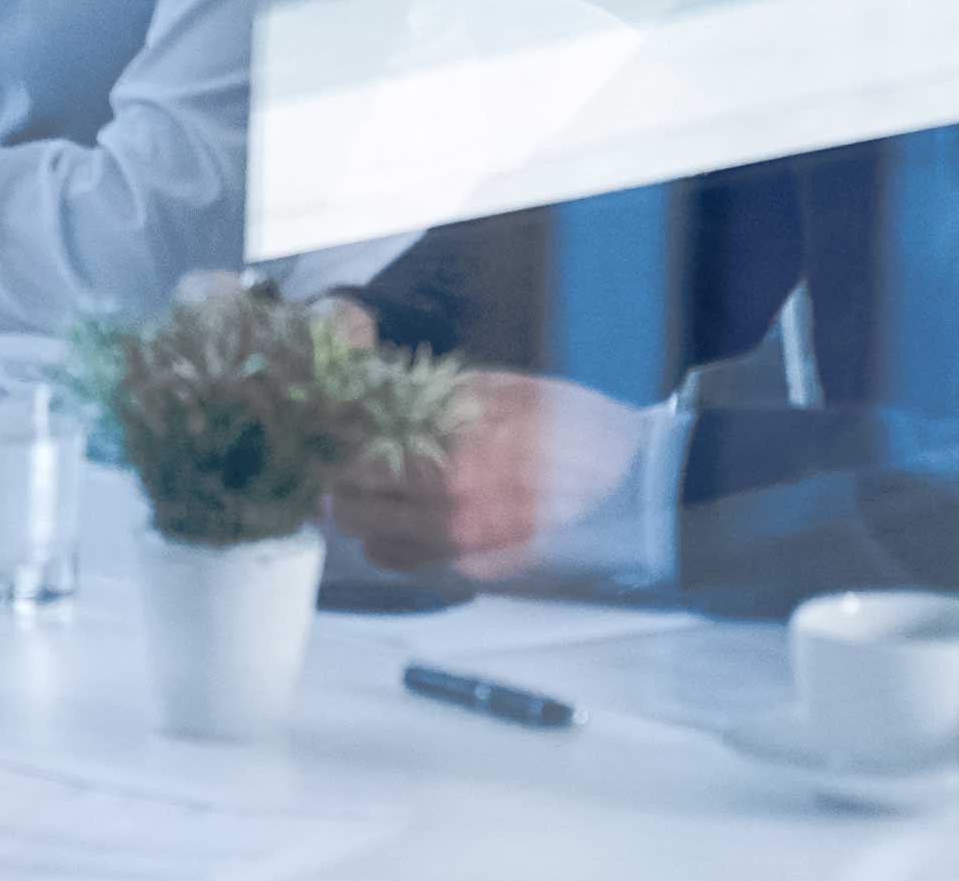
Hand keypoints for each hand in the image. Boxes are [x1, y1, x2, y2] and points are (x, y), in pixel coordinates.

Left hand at [323, 367, 642, 577]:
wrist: (637, 492)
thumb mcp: (503, 391)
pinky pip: (406, 563)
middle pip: (349, 500)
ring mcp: (461, 549)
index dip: (329, 439)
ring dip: (354, 512)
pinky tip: (385, 526)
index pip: (353, 454)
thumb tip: (374, 386)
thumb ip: (434, 393)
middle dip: (334, 477)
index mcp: (449, 455)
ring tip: (356, 489)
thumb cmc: (574, 430)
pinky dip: (385, 545)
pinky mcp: (478, 573)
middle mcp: (447, 510)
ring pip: (370, 537)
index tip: (321, 426)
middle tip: (330, 459)